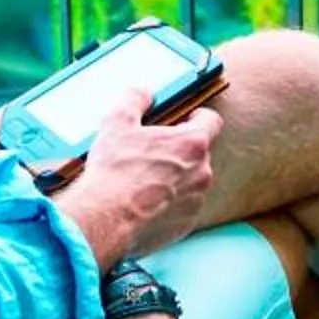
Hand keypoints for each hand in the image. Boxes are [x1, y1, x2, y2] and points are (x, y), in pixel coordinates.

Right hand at [54, 89, 217, 266]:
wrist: (107, 220)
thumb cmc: (115, 171)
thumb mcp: (117, 122)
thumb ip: (135, 99)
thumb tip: (144, 93)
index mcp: (192, 143)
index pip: (212, 121)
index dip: (199, 117)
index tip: (187, 119)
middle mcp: (202, 172)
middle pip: (198, 154)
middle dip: (178, 152)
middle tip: (151, 154)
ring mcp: (196, 201)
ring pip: (190, 183)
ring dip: (174, 180)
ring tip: (144, 182)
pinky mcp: (186, 225)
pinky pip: (182, 208)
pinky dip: (168, 205)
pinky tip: (144, 204)